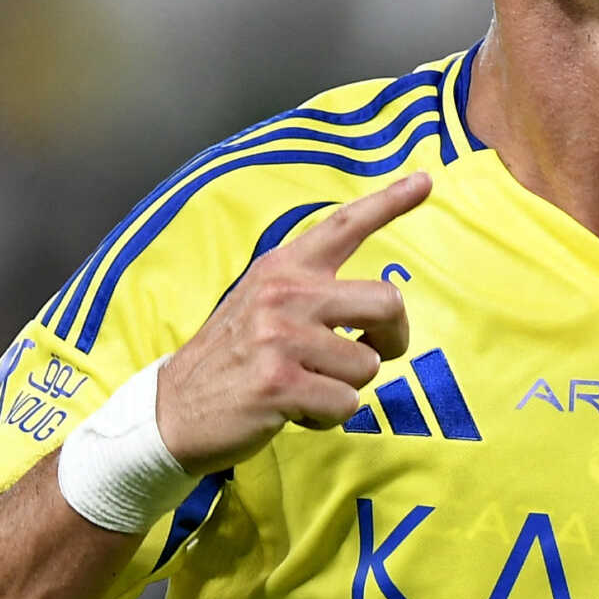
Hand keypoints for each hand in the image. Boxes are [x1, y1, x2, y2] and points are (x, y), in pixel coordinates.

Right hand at [155, 174, 429, 469]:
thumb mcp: (261, 302)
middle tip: (373, 355)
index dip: (389, 202)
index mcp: (282, 268)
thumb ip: (310, 290)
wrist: (173, 410)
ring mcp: (280, 338)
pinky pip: (345, 404)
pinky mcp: (279, 384)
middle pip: (388, 302)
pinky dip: (328, 417)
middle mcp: (284, 293)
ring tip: (306, 387)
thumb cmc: (233, 359)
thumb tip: (379, 302)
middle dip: (395, 339)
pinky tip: (294, 411)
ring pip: (369, 365)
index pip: (344, 225)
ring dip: (347, 387)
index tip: (425, 181)